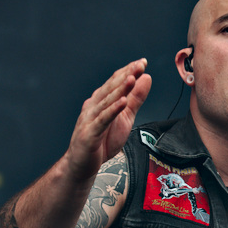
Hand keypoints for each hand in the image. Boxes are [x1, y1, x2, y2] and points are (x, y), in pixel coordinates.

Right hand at [64, 59, 151, 181]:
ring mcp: (90, 119)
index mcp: (101, 101)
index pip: (115, 83)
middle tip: (140, 65)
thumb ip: (136, 99)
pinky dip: (112, 111)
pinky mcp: (90, 133)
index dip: (128, 72)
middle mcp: (93, 106)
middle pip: (111, 88)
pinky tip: (122, 103)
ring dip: (120, 90)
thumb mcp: (126, 118)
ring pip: (107, 101)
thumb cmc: (102, 141)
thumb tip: (145, 78)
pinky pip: (103, 120)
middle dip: (126, 75)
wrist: (82, 165)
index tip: (142, 62)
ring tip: (132, 78)